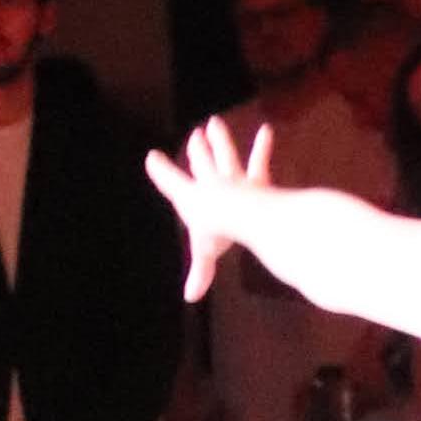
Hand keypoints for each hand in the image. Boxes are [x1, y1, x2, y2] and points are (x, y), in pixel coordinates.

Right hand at [145, 115, 276, 301]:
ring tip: (215, 123)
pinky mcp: (256, 178)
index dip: (162, 171)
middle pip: (200, 163)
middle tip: (194, 135)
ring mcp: (234, 177)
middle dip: (196, 150)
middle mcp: (211, 182)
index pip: (171, 182)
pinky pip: (259, 160)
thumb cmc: (219, 233)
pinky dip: (263, 146)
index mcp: (192, 197)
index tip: (152, 157)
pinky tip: (269, 131)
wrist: (244, 213)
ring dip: (219, 140)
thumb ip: (200, 273)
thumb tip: (191, 297)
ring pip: (224, 154)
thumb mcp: (204, 253)